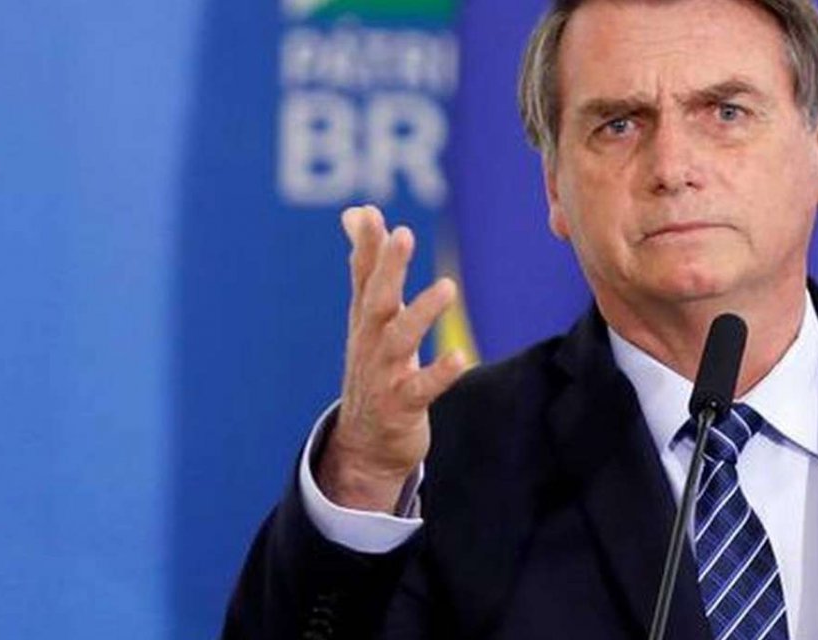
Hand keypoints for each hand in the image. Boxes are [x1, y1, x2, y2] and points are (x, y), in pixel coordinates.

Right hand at [316, 205, 467, 511]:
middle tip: (402, 234)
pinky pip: (423, 387)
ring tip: (448, 287)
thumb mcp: (367, 317)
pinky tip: (461, 357)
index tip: (370, 212)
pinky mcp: (403, 405)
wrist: (365, 444)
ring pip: (400, 340)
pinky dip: (440, 373)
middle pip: (376, 300)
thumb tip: (356, 212)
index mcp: (366, 321)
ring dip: (421, 313)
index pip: (362, 276)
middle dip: (388, 268)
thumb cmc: (374, 369)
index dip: (365, 245)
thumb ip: (366, 266)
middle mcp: (371, 343)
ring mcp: (385, 374)